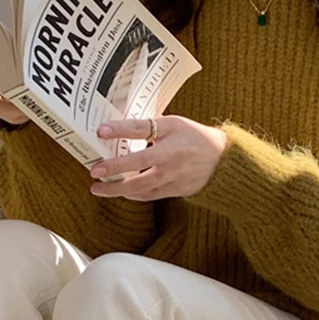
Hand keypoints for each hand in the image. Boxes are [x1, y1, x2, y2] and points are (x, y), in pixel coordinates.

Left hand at [89, 117, 227, 199]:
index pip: (142, 128)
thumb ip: (149, 127)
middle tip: (95, 170)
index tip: (101, 130)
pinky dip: (133, 195)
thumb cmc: (193, 138)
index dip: (121, 129)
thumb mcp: (174, 124)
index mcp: (172, 131)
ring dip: (118, 189)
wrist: (222, 160)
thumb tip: (117, 130)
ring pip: (142, 185)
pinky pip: (149, 195)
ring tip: (98, 188)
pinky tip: (120, 192)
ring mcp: (174, 174)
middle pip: (140, 161)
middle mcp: (172, 154)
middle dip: (115, 168)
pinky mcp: (175, 189)